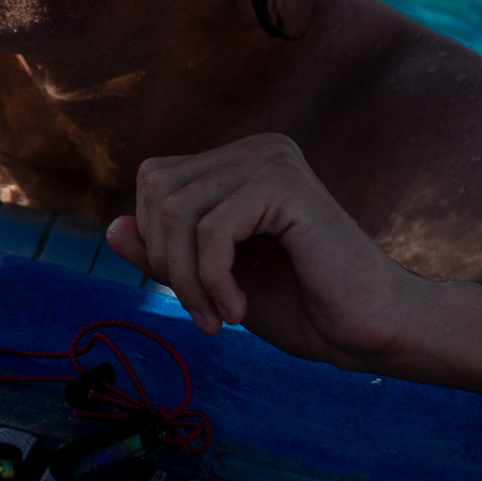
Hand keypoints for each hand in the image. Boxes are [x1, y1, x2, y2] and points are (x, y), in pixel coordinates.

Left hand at [107, 134, 425, 370]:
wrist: (372, 331)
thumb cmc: (303, 306)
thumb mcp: (214, 281)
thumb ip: (166, 254)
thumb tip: (109, 227)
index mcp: (241, 163)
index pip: (155, 182)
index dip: (156, 243)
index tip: (192, 298)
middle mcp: (258, 149)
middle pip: (157, 190)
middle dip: (166, 261)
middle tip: (203, 314)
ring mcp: (274, 160)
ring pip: (178, 210)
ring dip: (188, 279)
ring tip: (218, 318)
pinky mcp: (286, 185)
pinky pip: (212, 229)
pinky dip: (212, 279)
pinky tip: (238, 310)